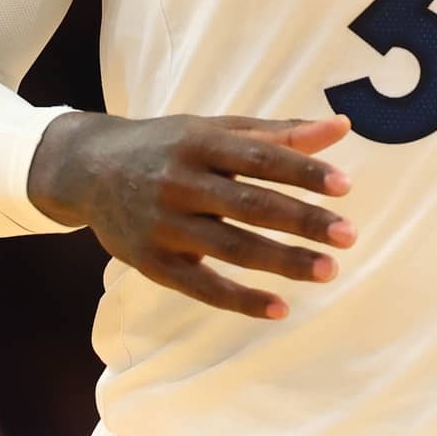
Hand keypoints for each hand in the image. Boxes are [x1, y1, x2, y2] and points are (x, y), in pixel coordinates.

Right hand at [28, 111, 355, 319]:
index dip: (303, 172)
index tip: (345, 187)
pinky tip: (280, 307)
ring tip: (329, 270)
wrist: (87, 169)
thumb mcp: (216, 129)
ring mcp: (164, 224)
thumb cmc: (169, 146)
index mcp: (200, 142)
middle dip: (302, 220)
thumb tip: (343, 127)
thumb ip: (279, 133)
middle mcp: (181, 181)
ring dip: (282, 261)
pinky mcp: (152, 262)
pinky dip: (241, 299)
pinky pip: (202, 286)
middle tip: (349, 235)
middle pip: (250, 204)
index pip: (260, 158)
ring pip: (231, 248)